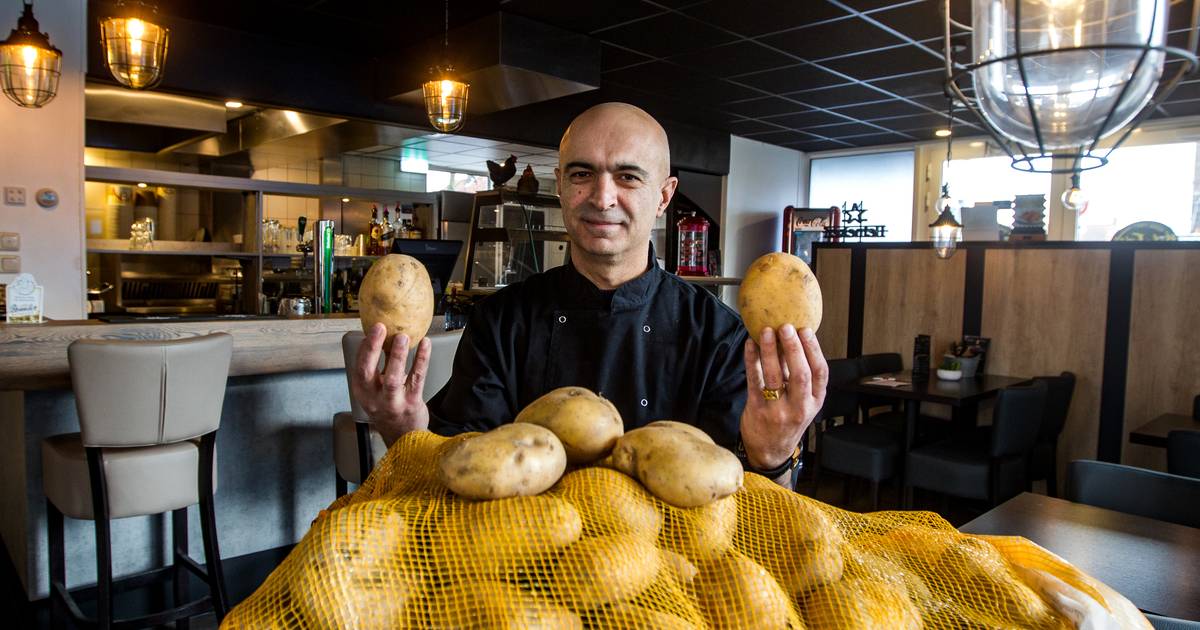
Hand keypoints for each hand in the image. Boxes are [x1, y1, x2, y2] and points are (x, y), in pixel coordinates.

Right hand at [350, 323, 431, 445]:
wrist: (404, 438)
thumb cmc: (389, 410)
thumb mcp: (376, 391)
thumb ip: (379, 368)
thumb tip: (385, 338)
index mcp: (363, 392)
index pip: (359, 367)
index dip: (365, 347)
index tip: (372, 329)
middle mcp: (374, 399)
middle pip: (369, 372)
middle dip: (374, 348)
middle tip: (380, 328)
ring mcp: (393, 403)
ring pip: (393, 378)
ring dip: (398, 356)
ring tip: (403, 337)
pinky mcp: (412, 404)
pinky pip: (417, 379)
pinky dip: (421, 360)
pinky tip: (425, 345)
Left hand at [740, 324, 828, 469]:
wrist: (770, 451)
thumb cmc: (787, 419)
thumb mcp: (803, 402)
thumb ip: (799, 375)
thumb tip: (792, 338)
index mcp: (815, 401)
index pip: (820, 372)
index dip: (813, 349)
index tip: (806, 330)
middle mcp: (799, 407)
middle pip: (800, 373)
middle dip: (793, 347)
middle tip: (786, 327)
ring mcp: (778, 410)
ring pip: (775, 376)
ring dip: (770, 351)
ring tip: (766, 331)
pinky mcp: (757, 410)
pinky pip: (754, 381)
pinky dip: (752, 360)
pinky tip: (750, 345)